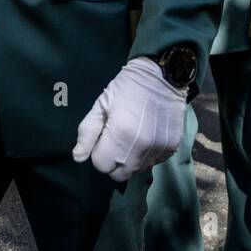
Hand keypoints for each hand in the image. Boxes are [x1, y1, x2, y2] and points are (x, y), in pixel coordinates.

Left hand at [72, 57, 185, 182]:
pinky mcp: (172, 148)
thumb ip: (88, 132)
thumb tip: (78, 157)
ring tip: (132, 137)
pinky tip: (147, 136)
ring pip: (136, 171)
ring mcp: (158, 149)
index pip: (101, 165)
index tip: (104, 138)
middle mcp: (141, 147)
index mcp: (120, 134)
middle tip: (115, 140)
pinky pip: (153, 163)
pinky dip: (146, 155)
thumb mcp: (101, 105)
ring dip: (130, 160)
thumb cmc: (127, 87)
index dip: (98, 153)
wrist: (162, 75)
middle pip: (119, 175)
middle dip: (113, 161)